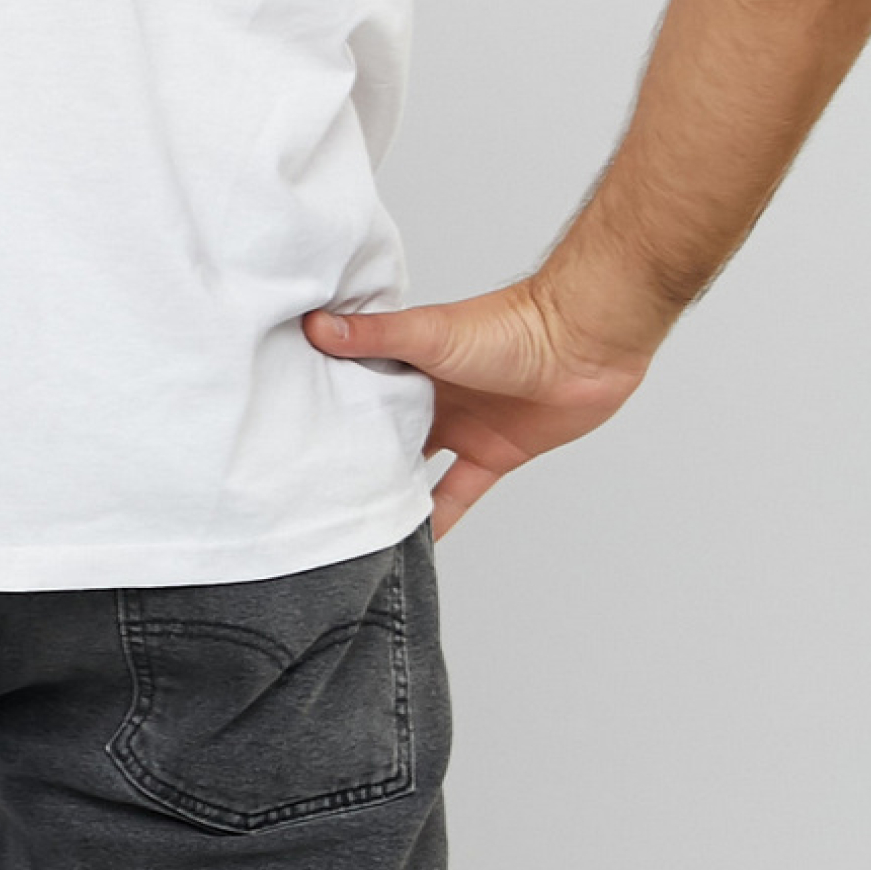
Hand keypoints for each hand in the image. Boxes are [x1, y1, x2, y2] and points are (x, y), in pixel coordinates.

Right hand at [302, 278, 653, 537]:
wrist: (584, 346)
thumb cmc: (511, 325)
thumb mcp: (430, 333)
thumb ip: (375, 335)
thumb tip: (315, 326)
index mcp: (408, 357)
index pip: (356, 381)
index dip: (325, 401)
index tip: (286, 426)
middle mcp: (430, 392)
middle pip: (381, 427)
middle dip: (352, 451)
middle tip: (307, 485)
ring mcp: (461, 425)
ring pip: (414, 464)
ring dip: (391, 486)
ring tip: (349, 519)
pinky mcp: (492, 454)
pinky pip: (457, 492)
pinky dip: (438, 518)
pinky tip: (413, 544)